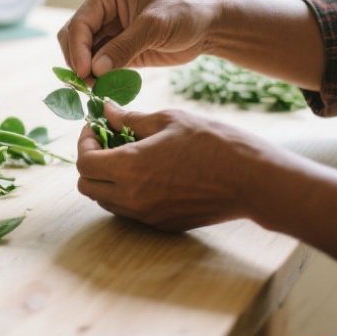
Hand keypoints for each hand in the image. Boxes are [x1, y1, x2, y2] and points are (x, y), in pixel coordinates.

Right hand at [57, 0, 218, 80]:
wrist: (209, 26)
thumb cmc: (184, 14)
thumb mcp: (154, 27)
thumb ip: (123, 47)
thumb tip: (95, 69)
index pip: (80, 23)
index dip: (77, 49)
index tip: (85, 72)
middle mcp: (102, 11)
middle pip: (73, 39)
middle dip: (78, 61)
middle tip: (88, 84)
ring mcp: (108, 31)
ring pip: (83, 54)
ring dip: (87, 72)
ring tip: (97, 88)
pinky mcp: (117, 50)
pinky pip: (99, 65)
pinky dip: (99, 77)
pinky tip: (105, 88)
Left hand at [75, 101, 278, 231]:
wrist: (252, 179)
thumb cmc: (213, 143)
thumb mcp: (169, 120)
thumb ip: (130, 119)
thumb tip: (106, 110)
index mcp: (129, 167)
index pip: (84, 162)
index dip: (84, 142)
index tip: (95, 127)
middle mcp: (132, 197)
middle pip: (87, 186)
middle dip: (90, 163)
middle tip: (106, 142)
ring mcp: (147, 215)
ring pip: (105, 201)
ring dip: (106, 180)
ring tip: (127, 157)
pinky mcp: (162, 224)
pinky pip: (128, 211)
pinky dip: (125, 194)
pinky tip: (146, 174)